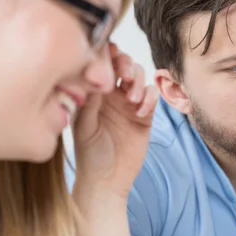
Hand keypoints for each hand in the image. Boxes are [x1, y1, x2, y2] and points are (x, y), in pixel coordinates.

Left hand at [72, 43, 158, 197]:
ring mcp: (129, 103)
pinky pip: (152, 96)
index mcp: (94, 92)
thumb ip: (90, 101)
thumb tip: (96, 75)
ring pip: (140, 76)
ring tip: (132, 100)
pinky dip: (149, 98)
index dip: (107, 54)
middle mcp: (112, 94)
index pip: (102, 64)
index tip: (110, 55)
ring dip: (139, 82)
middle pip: (124, 63)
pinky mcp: (145, 115)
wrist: (106, 181)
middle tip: (125, 76)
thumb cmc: (89, 155)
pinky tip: (140, 112)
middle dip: (127, 63)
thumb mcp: (83, 127)